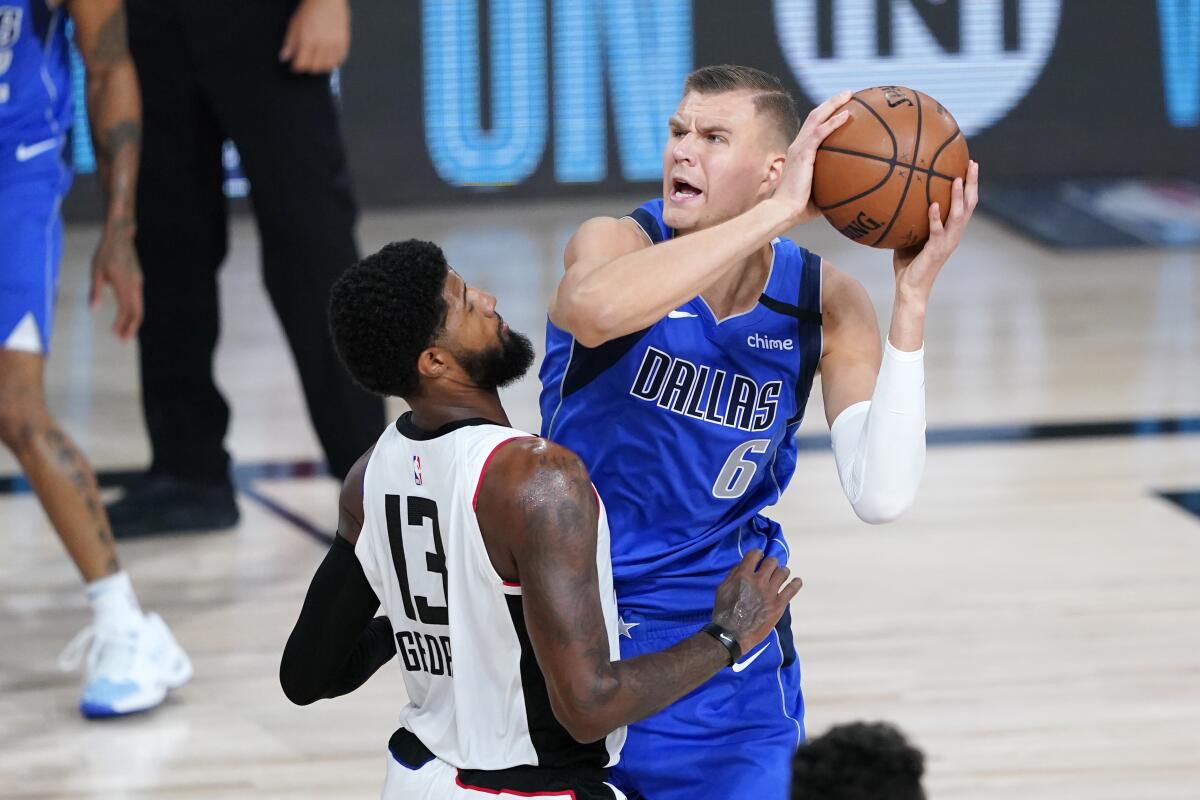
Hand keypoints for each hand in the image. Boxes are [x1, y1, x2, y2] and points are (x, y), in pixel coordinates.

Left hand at [89, 228, 142, 340]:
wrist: (120, 236)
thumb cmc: (105, 253)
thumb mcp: (96, 271)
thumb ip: (96, 291)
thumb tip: (93, 310)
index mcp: (124, 284)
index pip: (126, 310)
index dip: (121, 324)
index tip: (115, 335)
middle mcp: (135, 285)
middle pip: (137, 312)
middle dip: (131, 328)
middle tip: (123, 341)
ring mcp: (138, 283)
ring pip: (139, 307)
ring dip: (133, 321)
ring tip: (125, 331)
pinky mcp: (137, 280)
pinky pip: (138, 300)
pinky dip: (134, 311)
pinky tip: (127, 315)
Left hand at [280, 0, 350, 73]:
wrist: (327, 0)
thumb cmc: (311, 9)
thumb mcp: (294, 24)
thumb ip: (290, 43)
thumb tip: (284, 57)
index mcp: (307, 40)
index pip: (302, 64)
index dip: (297, 67)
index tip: (296, 66)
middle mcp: (322, 44)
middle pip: (315, 67)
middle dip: (308, 68)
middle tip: (306, 63)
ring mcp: (334, 44)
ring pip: (328, 66)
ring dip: (321, 67)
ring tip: (317, 63)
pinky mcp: (344, 42)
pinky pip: (340, 60)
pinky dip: (334, 62)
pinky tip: (329, 59)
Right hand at [711, 549, 801, 651]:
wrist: (732, 633)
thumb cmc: (724, 611)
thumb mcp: (722, 588)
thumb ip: (733, 575)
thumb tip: (742, 566)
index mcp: (744, 574)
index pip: (755, 554)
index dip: (758, 554)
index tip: (759, 557)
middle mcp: (759, 580)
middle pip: (771, 562)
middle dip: (771, 563)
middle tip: (770, 568)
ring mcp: (771, 592)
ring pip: (783, 572)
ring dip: (782, 571)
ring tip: (781, 575)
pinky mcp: (779, 604)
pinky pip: (792, 589)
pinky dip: (796, 583)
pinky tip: (797, 581)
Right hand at [774, 90, 852, 224]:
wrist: (784, 211)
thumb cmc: (800, 209)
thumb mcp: (821, 194)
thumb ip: (834, 188)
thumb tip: (854, 191)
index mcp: (800, 153)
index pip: (813, 128)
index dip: (826, 116)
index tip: (841, 109)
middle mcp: (798, 146)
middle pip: (815, 116)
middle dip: (831, 102)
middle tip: (848, 93)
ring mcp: (799, 148)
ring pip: (816, 117)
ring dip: (833, 104)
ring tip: (849, 94)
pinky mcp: (802, 154)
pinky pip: (820, 132)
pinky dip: (833, 122)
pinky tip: (847, 115)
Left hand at [893, 160, 979, 306]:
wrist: (909, 288)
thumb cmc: (908, 263)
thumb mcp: (910, 236)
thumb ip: (911, 218)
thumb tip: (897, 196)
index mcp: (951, 230)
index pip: (965, 204)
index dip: (970, 185)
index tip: (970, 164)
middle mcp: (954, 235)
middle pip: (969, 205)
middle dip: (972, 183)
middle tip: (973, 163)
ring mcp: (947, 243)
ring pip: (958, 216)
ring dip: (958, 197)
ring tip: (958, 178)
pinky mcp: (936, 251)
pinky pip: (937, 231)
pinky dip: (936, 217)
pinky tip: (934, 204)